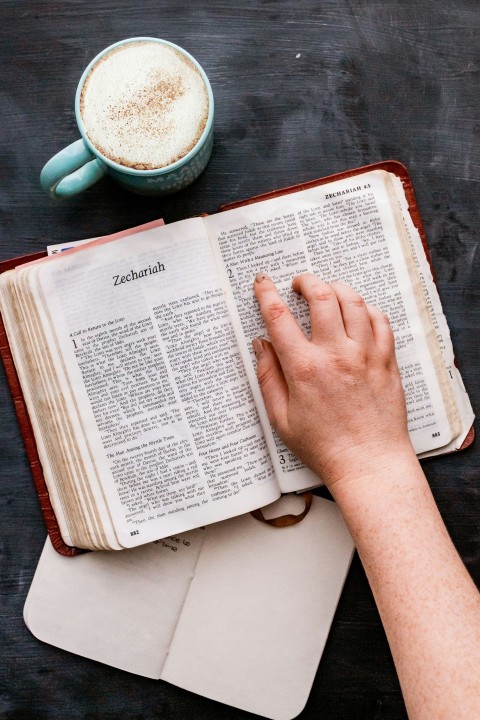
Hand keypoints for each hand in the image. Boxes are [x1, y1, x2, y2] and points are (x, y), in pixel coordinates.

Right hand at [252, 272, 413, 490]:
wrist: (368, 462)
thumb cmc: (324, 446)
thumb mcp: (281, 418)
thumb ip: (268, 377)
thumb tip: (261, 345)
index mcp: (305, 368)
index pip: (279, 317)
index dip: (266, 293)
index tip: (262, 282)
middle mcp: (336, 355)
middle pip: (321, 296)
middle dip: (306, 281)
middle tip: (299, 284)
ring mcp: (365, 355)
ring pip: (353, 301)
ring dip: (336, 288)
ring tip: (327, 291)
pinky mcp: (386, 361)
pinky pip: (380, 320)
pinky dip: (366, 308)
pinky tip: (357, 312)